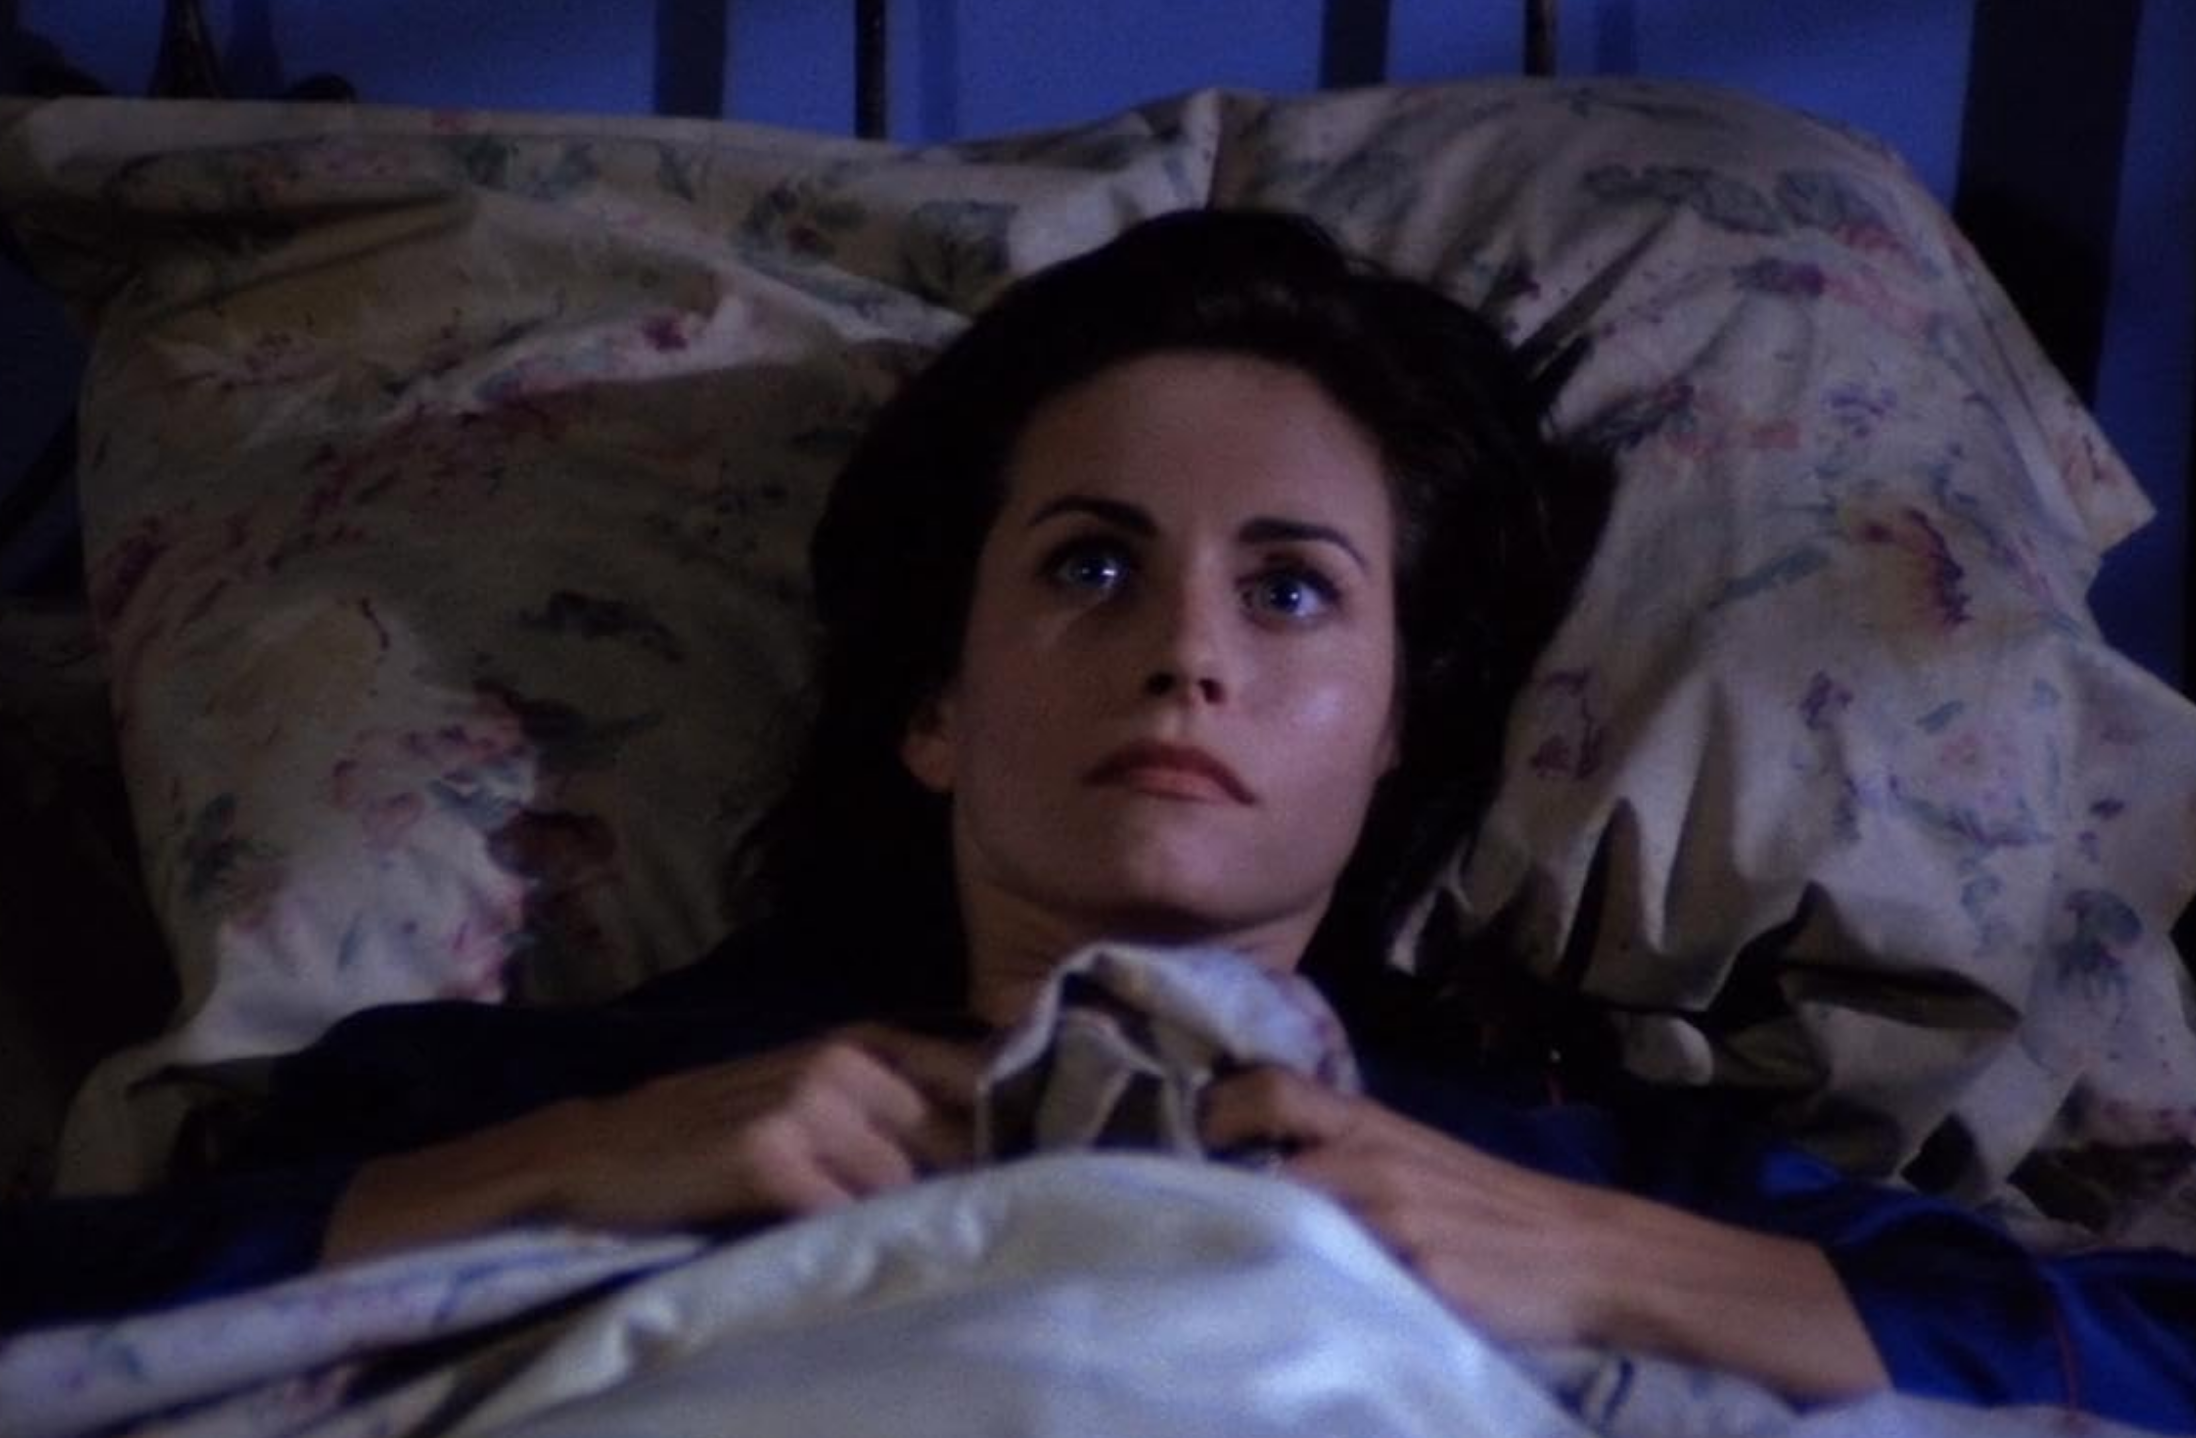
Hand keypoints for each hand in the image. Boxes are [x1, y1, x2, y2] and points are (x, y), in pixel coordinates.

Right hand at [324, 1024, 982, 1264]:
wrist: (600, 1151)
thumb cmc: (710, 1132)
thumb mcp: (805, 1094)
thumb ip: (887, 1111)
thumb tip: (986, 1149)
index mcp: (860, 1044)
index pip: (971, 1075)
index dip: (1012, 1123)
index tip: (1053, 1162)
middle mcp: (842, 1064)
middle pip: (946, 1140)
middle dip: (967, 1186)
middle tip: (995, 1227)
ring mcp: (806, 1104)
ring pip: (896, 1184)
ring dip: (902, 1225)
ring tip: (908, 1256)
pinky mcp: (769, 1152)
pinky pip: (840, 1211)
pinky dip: (849, 1241)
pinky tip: (844, 1259)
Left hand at [1199, 1067, 1888, 1401]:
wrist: (1588, 1253)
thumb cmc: (1492, 1210)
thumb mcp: (1417, 1158)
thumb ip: (1343, 1155)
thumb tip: (1253, 1167)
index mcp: (1369, 1123)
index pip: (1268, 1089)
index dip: (1211, 1110)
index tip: (1166, 1140)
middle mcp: (1369, 1160)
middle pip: (1259, 1148)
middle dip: (1204, 1179)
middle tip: (1162, 1212)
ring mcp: (1392, 1222)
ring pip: (1285, 1219)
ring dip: (1240, 1242)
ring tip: (1200, 1272)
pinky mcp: (1418, 1281)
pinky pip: (1335, 1290)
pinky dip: (1295, 1301)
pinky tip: (1268, 1322)